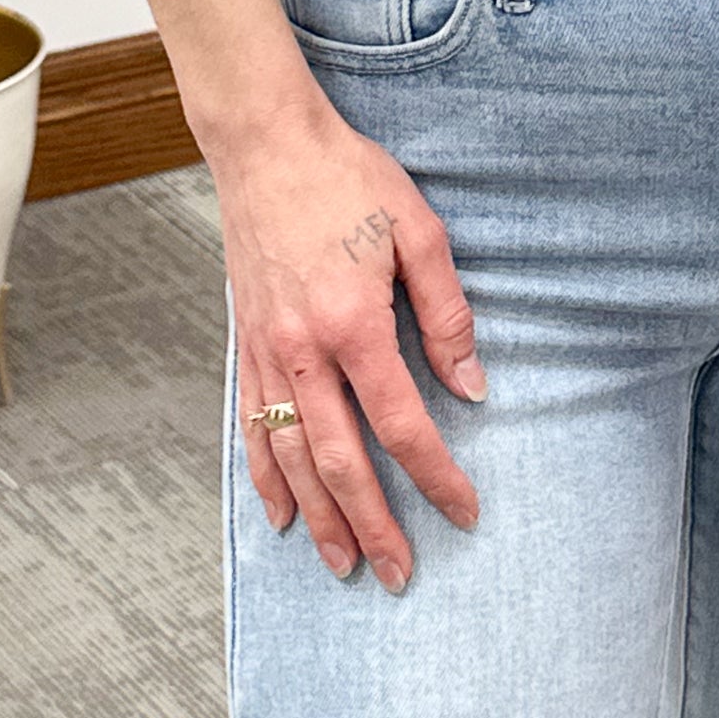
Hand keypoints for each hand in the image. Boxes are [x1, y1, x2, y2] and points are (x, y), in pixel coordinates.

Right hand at [204, 92, 485, 591]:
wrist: (266, 144)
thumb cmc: (347, 178)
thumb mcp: (418, 230)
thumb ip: (447, 313)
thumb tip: (472, 385)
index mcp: (354, 324)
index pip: (402, 423)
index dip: (436, 475)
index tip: (464, 511)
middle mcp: (303, 351)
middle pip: (340, 461)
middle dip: (373, 524)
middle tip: (398, 573)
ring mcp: (267, 351)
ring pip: (291, 456)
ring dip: (318, 517)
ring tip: (342, 564)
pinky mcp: (246, 342)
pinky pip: (252, 427)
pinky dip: (265, 477)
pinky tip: (281, 513)